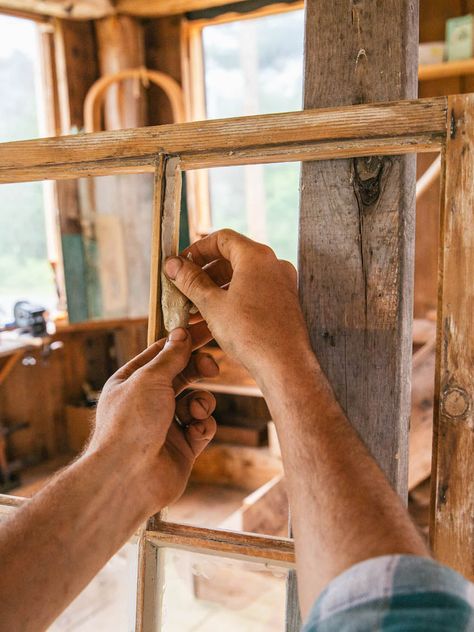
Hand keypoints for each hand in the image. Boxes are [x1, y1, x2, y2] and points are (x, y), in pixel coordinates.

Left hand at [86, 328, 217, 513]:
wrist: (129, 478)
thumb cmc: (131, 423)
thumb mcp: (150, 379)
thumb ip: (171, 356)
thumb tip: (181, 333)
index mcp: (131, 381)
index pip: (161, 353)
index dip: (185, 340)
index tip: (208, 329)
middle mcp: (148, 402)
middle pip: (182, 375)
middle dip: (198, 369)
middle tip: (212, 367)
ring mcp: (166, 425)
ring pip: (196, 401)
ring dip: (201, 402)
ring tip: (195, 412)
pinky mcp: (182, 447)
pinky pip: (202, 427)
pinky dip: (203, 425)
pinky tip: (195, 431)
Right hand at [164, 229, 312, 377]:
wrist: (284, 365)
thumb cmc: (251, 334)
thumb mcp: (212, 305)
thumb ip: (191, 281)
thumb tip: (173, 265)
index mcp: (257, 257)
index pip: (222, 238)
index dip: (197, 250)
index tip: (181, 264)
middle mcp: (273, 265)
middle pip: (232, 258)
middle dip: (204, 274)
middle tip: (183, 289)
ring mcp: (281, 284)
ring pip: (242, 278)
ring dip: (216, 290)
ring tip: (193, 310)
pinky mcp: (284, 303)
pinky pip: (254, 292)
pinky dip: (233, 299)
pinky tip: (214, 319)